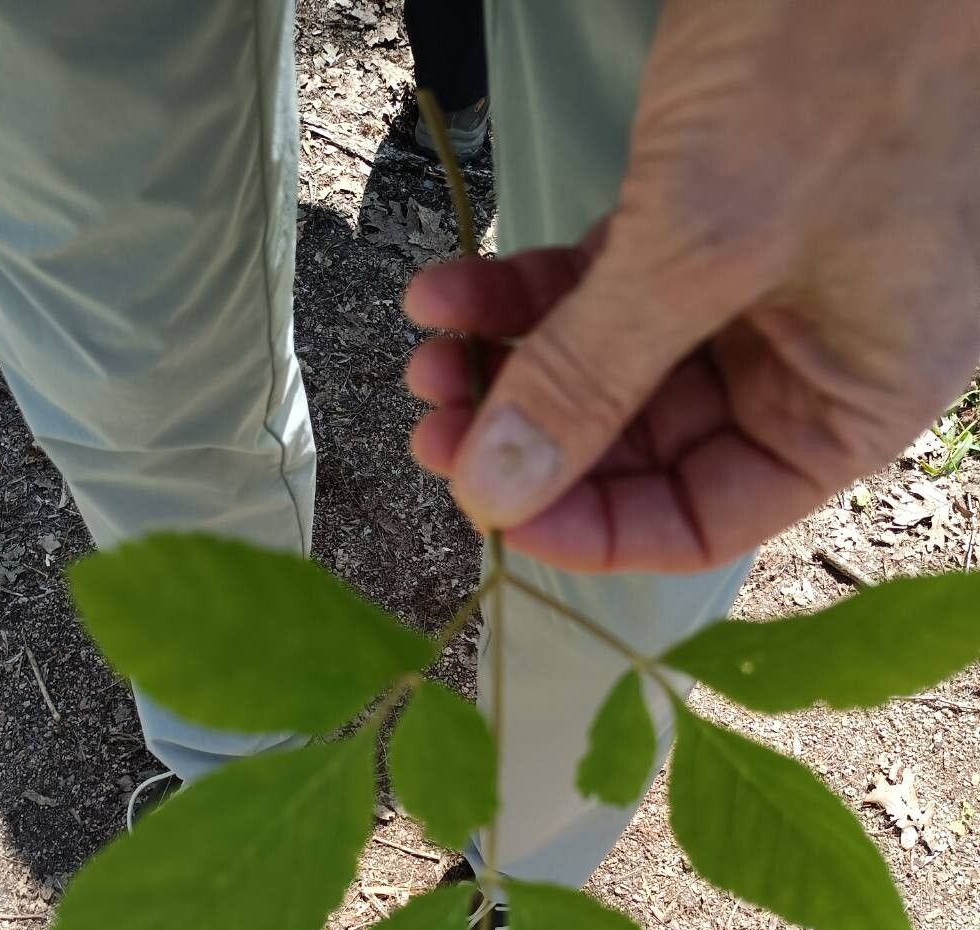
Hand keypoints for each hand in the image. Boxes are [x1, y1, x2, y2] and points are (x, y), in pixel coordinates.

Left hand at [404, 0, 979, 572]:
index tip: (489, 509)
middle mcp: (801, 360)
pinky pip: (598, 285)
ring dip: (509, 365)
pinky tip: (444, 286)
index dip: (591, 529)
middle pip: (642, 448)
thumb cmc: (848, 58)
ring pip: (608, 366)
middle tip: (432, 427)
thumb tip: (496, 495)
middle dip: (530, 438)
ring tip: (424, 356)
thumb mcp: (705, 241)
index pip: (705, 519)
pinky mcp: (698, 216)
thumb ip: (595, 376)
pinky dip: (521, 289)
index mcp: (848, 402)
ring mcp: (749, 288)